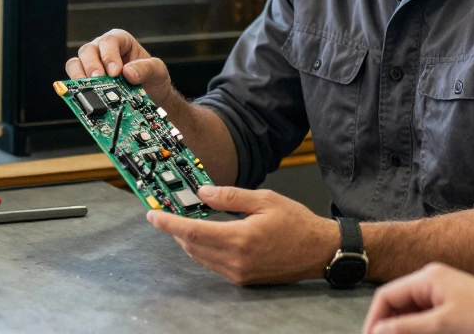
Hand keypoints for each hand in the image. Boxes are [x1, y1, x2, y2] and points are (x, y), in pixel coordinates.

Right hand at [66, 29, 179, 107]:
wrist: (152, 97)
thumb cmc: (152, 79)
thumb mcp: (158, 71)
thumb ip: (146, 68)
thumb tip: (128, 72)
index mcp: (120, 41)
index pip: (109, 41)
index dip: (109, 55)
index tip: (115, 72)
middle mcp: (102, 50)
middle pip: (88, 50)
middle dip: (92, 66)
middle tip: (100, 81)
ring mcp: (92, 65)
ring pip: (75, 63)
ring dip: (80, 77)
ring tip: (90, 89)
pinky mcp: (87, 81)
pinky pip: (75, 81)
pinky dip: (77, 88)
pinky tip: (85, 96)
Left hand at [146, 185, 340, 285]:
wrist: (319, 251)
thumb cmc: (296, 223)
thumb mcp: (264, 199)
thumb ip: (230, 196)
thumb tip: (203, 193)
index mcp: (240, 239)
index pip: (193, 231)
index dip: (169, 223)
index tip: (153, 215)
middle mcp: (236, 260)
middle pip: (192, 246)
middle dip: (176, 229)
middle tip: (167, 212)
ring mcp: (239, 273)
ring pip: (200, 257)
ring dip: (188, 240)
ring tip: (184, 221)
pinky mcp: (243, 279)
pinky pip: (213, 264)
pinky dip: (203, 249)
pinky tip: (205, 235)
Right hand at [361, 263, 473, 333]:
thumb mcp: (442, 325)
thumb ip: (406, 328)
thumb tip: (377, 330)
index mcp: (428, 277)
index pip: (386, 295)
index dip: (375, 320)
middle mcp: (433, 281)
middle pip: (399, 305)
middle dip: (391, 326)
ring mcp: (445, 293)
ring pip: (412, 313)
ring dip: (406, 329)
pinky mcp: (454, 305)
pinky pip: (428, 318)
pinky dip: (421, 329)